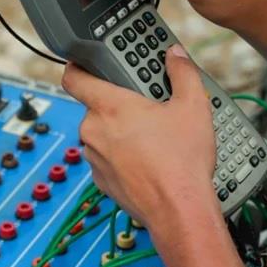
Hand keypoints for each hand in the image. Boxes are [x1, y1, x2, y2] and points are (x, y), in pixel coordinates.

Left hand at [61, 45, 217, 227]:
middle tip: (145, 105)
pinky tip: (148, 159)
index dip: (76, 66)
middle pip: (96, 106)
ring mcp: (95, 158)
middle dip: (118, 104)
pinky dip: (121, 156)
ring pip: (102, 134)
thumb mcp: (193, 106)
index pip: (74, 77)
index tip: (84, 63)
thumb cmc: (181, 161)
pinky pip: (106, 159)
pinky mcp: (101, 180)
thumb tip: (176, 56)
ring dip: (120, 132)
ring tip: (152, 135)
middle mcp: (94, 131)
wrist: (179, 210)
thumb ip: (182, 73)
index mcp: (110, 106)